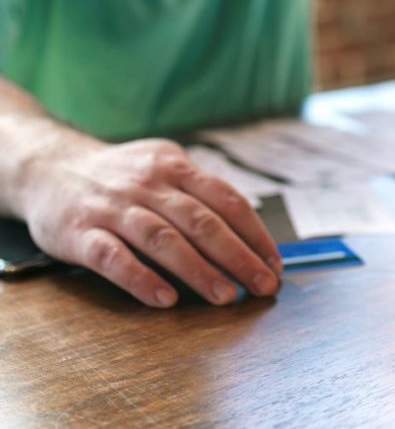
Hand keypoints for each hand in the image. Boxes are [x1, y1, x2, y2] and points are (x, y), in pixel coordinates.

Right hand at [19, 138, 281, 307]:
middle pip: (202, 221)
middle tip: (262, 286)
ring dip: (199, 271)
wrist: (48, 167)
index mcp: (175, 167)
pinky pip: (113, 257)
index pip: (227, 200)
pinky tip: (166, 300)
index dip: (255, 235)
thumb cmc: (122, 177)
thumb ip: (202, 194)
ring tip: (226, 297)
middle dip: (238, 256)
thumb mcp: (165, 167)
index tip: (274, 265)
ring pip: (163, 239)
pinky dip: (142, 279)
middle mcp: (147, 184)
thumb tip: (251, 238)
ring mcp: (113, 207)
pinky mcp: (79, 232)